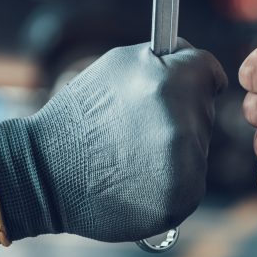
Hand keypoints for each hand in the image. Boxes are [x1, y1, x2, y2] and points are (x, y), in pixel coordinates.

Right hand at [0, 41, 226, 241]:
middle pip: (205, 110)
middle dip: (180, 113)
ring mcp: (186, 166)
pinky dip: (171, 179)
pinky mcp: (182, 199)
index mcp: (170, 83)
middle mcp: (183, 124)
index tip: (184, 86)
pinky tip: (138, 178)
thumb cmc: (80, 116)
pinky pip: (191, 180)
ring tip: (133, 154)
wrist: (45, 173)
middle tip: (137, 126)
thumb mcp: (117, 65)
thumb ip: (164, 58)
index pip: (210, 71)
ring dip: (176, 148)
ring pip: (199, 147)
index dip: (195, 76)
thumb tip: (199, 62)